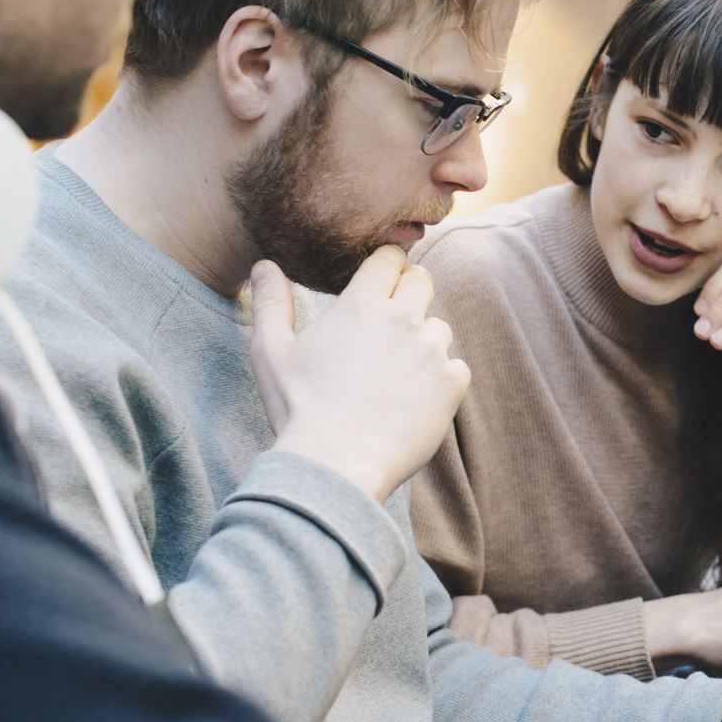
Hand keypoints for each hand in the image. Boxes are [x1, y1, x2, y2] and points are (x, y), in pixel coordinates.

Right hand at [249, 247, 468, 501]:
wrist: (336, 463)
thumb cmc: (298, 408)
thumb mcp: (271, 352)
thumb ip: (271, 303)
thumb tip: (264, 265)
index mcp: (361, 305)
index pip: (389, 258)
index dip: (386, 267)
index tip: (380, 282)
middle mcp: (402, 319)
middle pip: (422, 281)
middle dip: (410, 294)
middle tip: (391, 325)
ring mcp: (431, 351)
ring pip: (440, 328)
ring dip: (424, 342)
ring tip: (395, 375)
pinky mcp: (451, 383)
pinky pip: (457, 367)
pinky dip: (441, 379)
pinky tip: (413, 400)